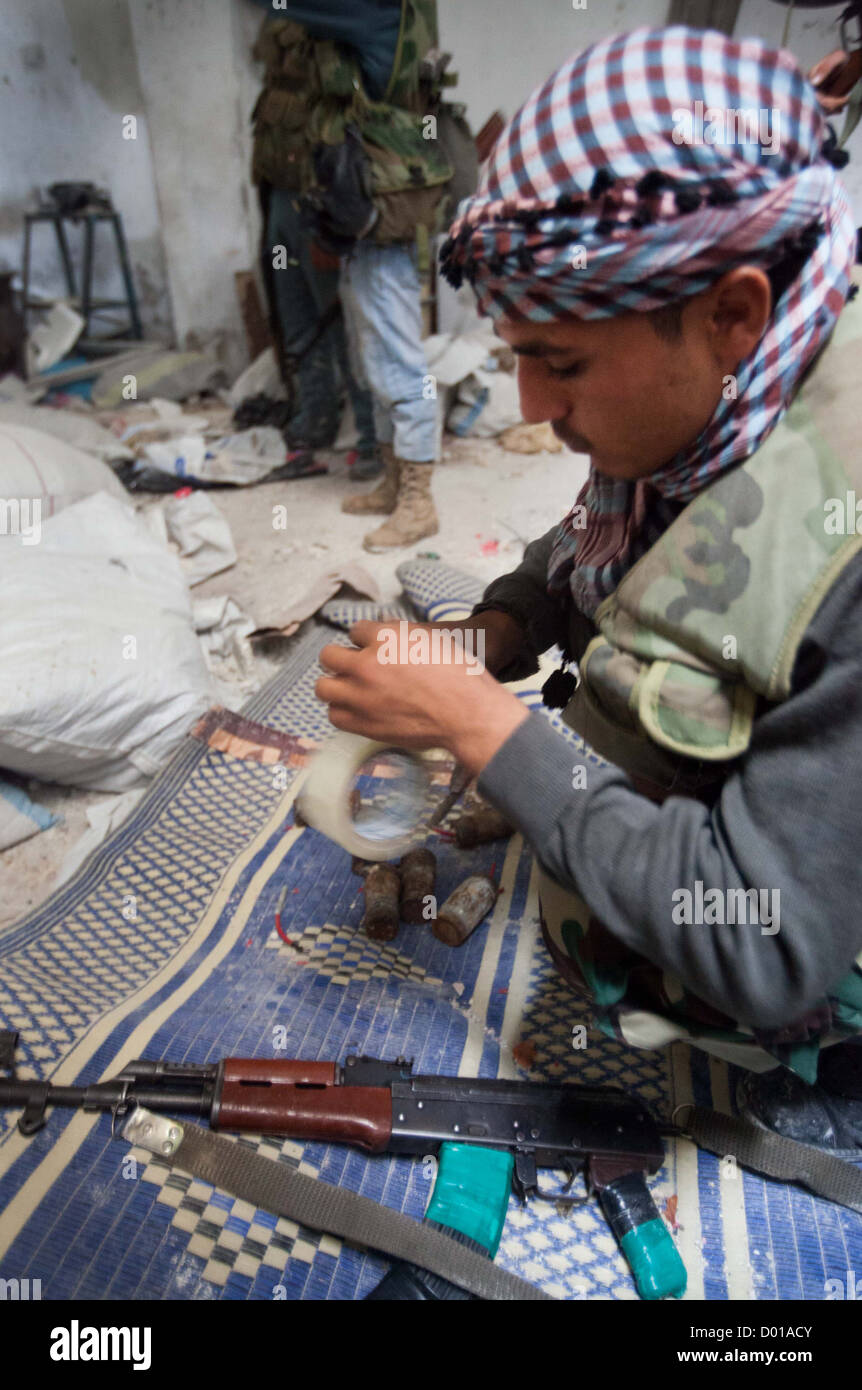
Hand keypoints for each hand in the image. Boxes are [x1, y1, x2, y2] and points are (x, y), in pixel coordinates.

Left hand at [315, 620, 528, 776]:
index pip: (356, 630)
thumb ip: (401, 634)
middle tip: (355, 667)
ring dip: (335, 686)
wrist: (467, 714)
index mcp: (385, 638)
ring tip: (351, 690)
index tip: (373, 648)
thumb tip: (384, 629)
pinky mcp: (363, 723)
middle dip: (341, 659)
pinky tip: (358, 710)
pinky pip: (334, 715)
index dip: (366, 640)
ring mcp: (361, 696)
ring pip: (323, 687)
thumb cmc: (458, 675)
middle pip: (328, 656)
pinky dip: (343, 712)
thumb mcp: (432, 639)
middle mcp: (366, 665)